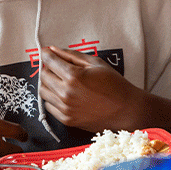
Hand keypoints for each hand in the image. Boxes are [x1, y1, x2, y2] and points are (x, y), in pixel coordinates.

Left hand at [39, 46, 170, 149]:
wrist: (127, 110)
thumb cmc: (114, 84)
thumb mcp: (95, 63)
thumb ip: (71, 55)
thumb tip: (52, 49)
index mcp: (74, 76)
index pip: (49, 61)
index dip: (46, 54)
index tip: (47, 53)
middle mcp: (66, 93)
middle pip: (43, 76)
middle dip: (47, 68)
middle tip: (56, 66)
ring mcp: (66, 108)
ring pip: (43, 91)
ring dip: (48, 83)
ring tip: (60, 80)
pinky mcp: (67, 120)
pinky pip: (49, 106)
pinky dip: (52, 98)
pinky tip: (63, 94)